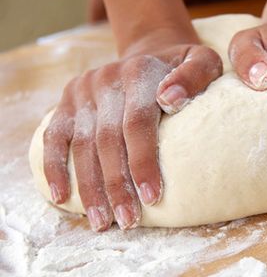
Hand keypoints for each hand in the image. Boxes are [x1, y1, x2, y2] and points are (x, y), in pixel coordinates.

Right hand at [43, 31, 221, 230]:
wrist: (150, 54)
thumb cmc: (182, 70)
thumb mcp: (202, 62)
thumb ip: (195, 76)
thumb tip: (170, 100)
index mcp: (140, 73)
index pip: (138, 123)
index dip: (143, 162)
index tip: (152, 198)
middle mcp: (107, 80)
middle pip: (108, 139)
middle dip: (116, 185)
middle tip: (127, 221)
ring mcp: (84, 90)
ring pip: (81, 144)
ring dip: (89, 187)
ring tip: (100, 222)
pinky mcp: (68, 100)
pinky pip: (54, 136)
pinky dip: (54, 167)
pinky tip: (60, 197)